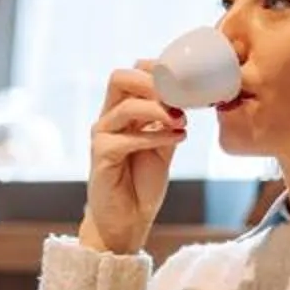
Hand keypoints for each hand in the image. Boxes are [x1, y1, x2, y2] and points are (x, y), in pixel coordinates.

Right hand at [84, 62, 183, 253]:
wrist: (127, 220)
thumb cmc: (142, 183)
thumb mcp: (163, 144)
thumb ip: (168, 120)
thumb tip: (189, 97)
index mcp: (121, 112)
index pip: (131, 74)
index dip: (155, 69)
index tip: (184, 78)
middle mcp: (108, 119)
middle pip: (119, 78)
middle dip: (152, 81)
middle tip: (179, 94)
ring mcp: (101, 137)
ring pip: (126, 107)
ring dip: (159, 110)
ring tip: (182, 121)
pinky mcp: (100, 157)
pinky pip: (127, 138)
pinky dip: (155, 136)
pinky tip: (178, 138)